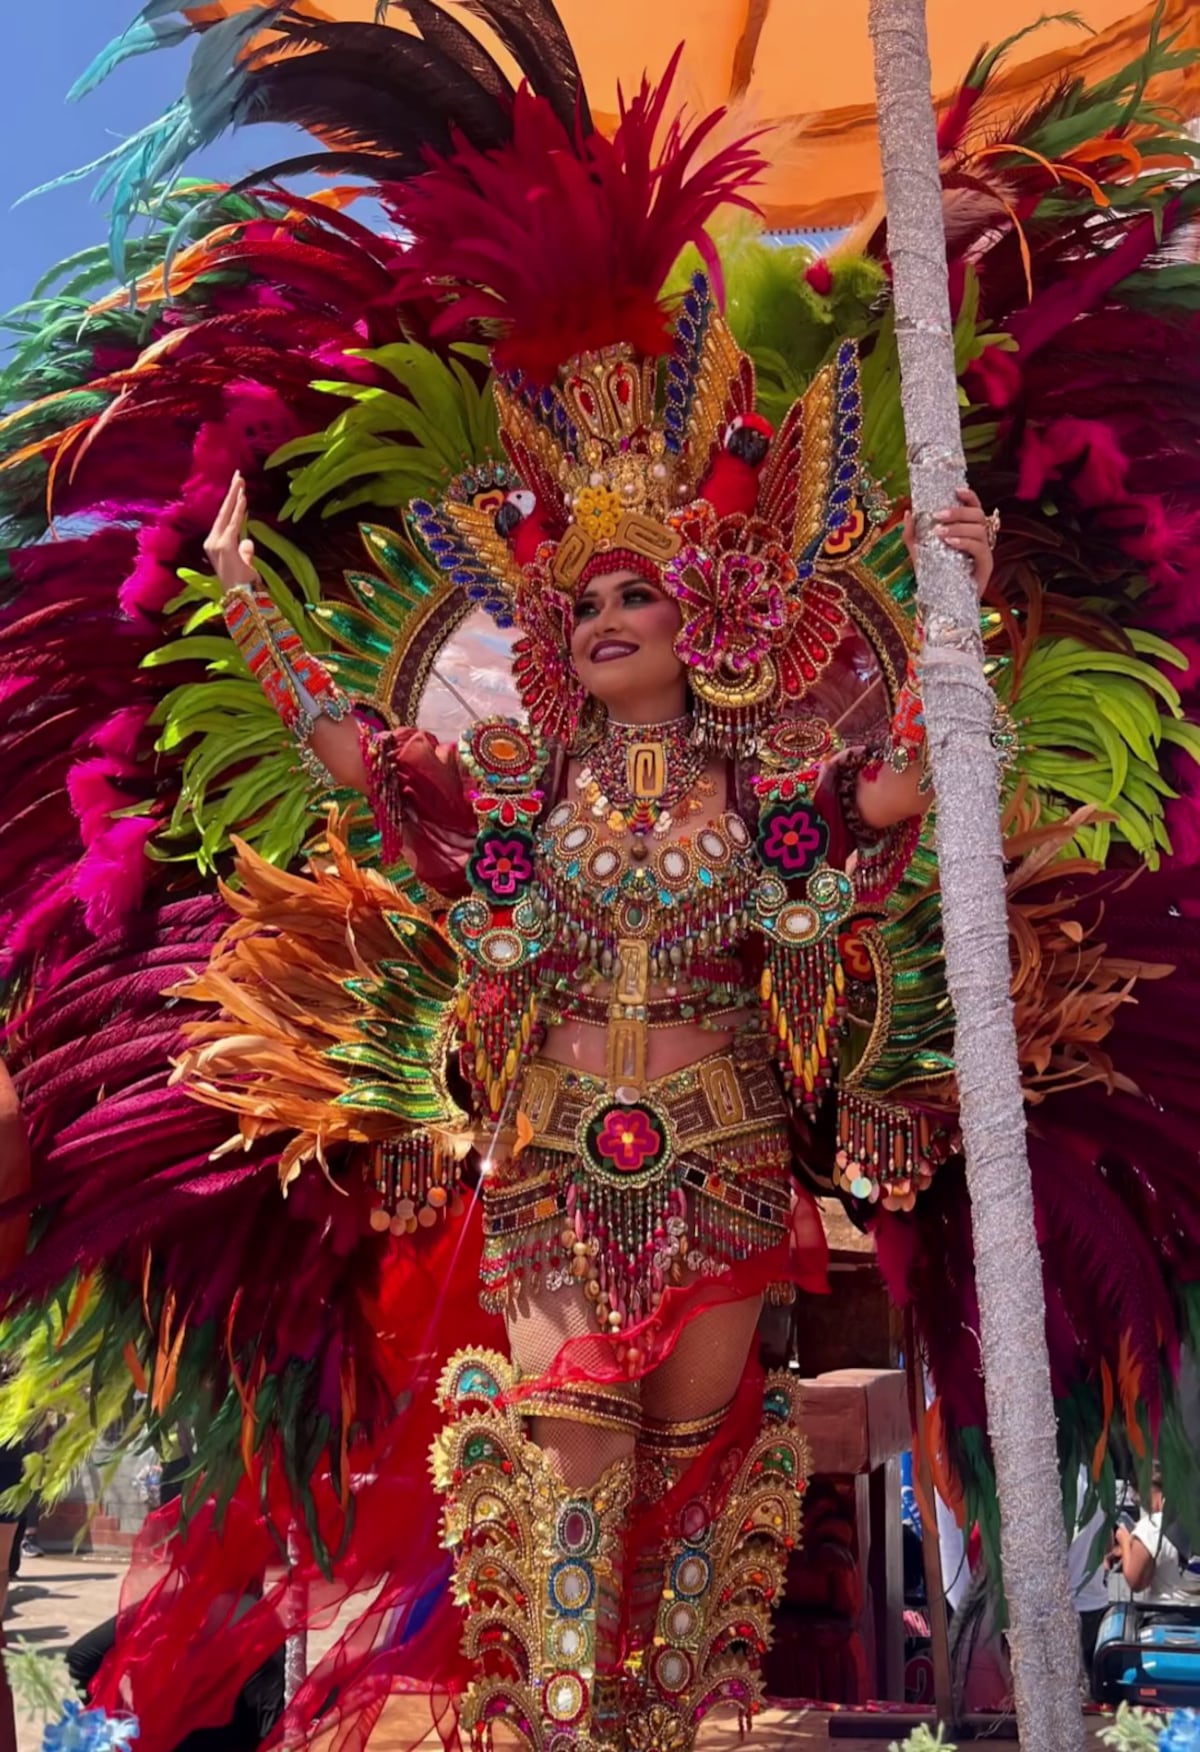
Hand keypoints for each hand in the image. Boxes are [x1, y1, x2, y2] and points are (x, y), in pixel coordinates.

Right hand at [204, 472, 259, 588]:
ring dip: (235, 496)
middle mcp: (211, 542)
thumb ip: (245, 552)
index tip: (238, 487)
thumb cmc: (243, 584)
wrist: (241, 598)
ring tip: (241, 480)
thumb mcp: (244, 563)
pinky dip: (239, 510)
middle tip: (238, 475)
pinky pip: (234, 523)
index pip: (224, 518)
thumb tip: (248, 543)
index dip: (231, 502)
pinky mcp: (225, 546)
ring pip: (228, 514)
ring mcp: (216, 544)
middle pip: (223, 511)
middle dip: (231, 492)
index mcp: (214, 544)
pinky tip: (243, 497)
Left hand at [903, 486, 996, 597]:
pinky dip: (964, 542)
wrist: (943, 604)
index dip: (969, 496)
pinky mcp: (986, 566)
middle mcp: (980, 539)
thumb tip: (909, 512)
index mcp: (968, 532)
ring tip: (939, 532)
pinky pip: (980, 548)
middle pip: (977, 515)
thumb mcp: (920, 553)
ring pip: (979, 530)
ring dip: (958, 527)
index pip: (974, 508)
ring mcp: (985, 552)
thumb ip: (913, 534)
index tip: (955, 490)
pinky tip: (950, 542)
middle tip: (938, 515)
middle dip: (958, 512)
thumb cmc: (935, 576)